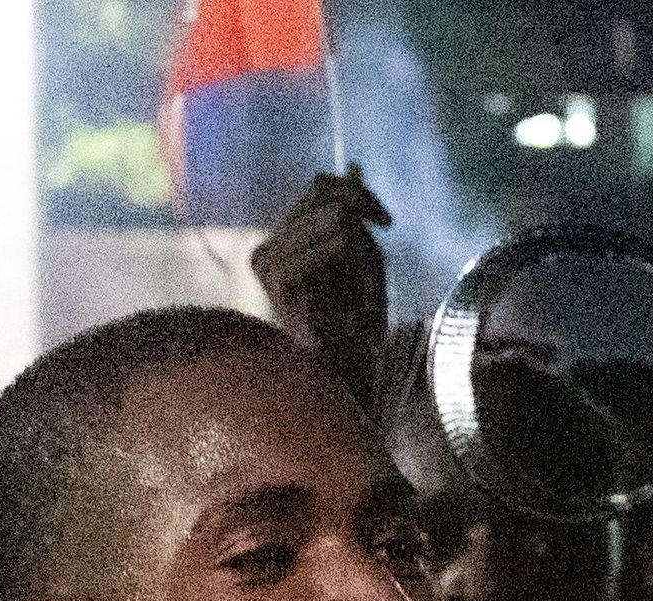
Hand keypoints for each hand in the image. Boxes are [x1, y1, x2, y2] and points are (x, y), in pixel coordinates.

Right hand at [248, 171, 392, 398]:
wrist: (344, 383)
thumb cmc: (355, 331)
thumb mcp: (361, 262)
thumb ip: (354, 214)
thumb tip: (354, 165)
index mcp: (281, 243)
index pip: (320, 186)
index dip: (359, 193)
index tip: (386, 224)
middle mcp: (266, 249)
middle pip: (329, 196)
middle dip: (365, 232)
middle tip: (372, 281)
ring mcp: (268, 262)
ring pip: (339, 218)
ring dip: (365, 261)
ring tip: (361, 304)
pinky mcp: (281, 277)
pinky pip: (340, 241)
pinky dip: (362, 271)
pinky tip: (356, 309)